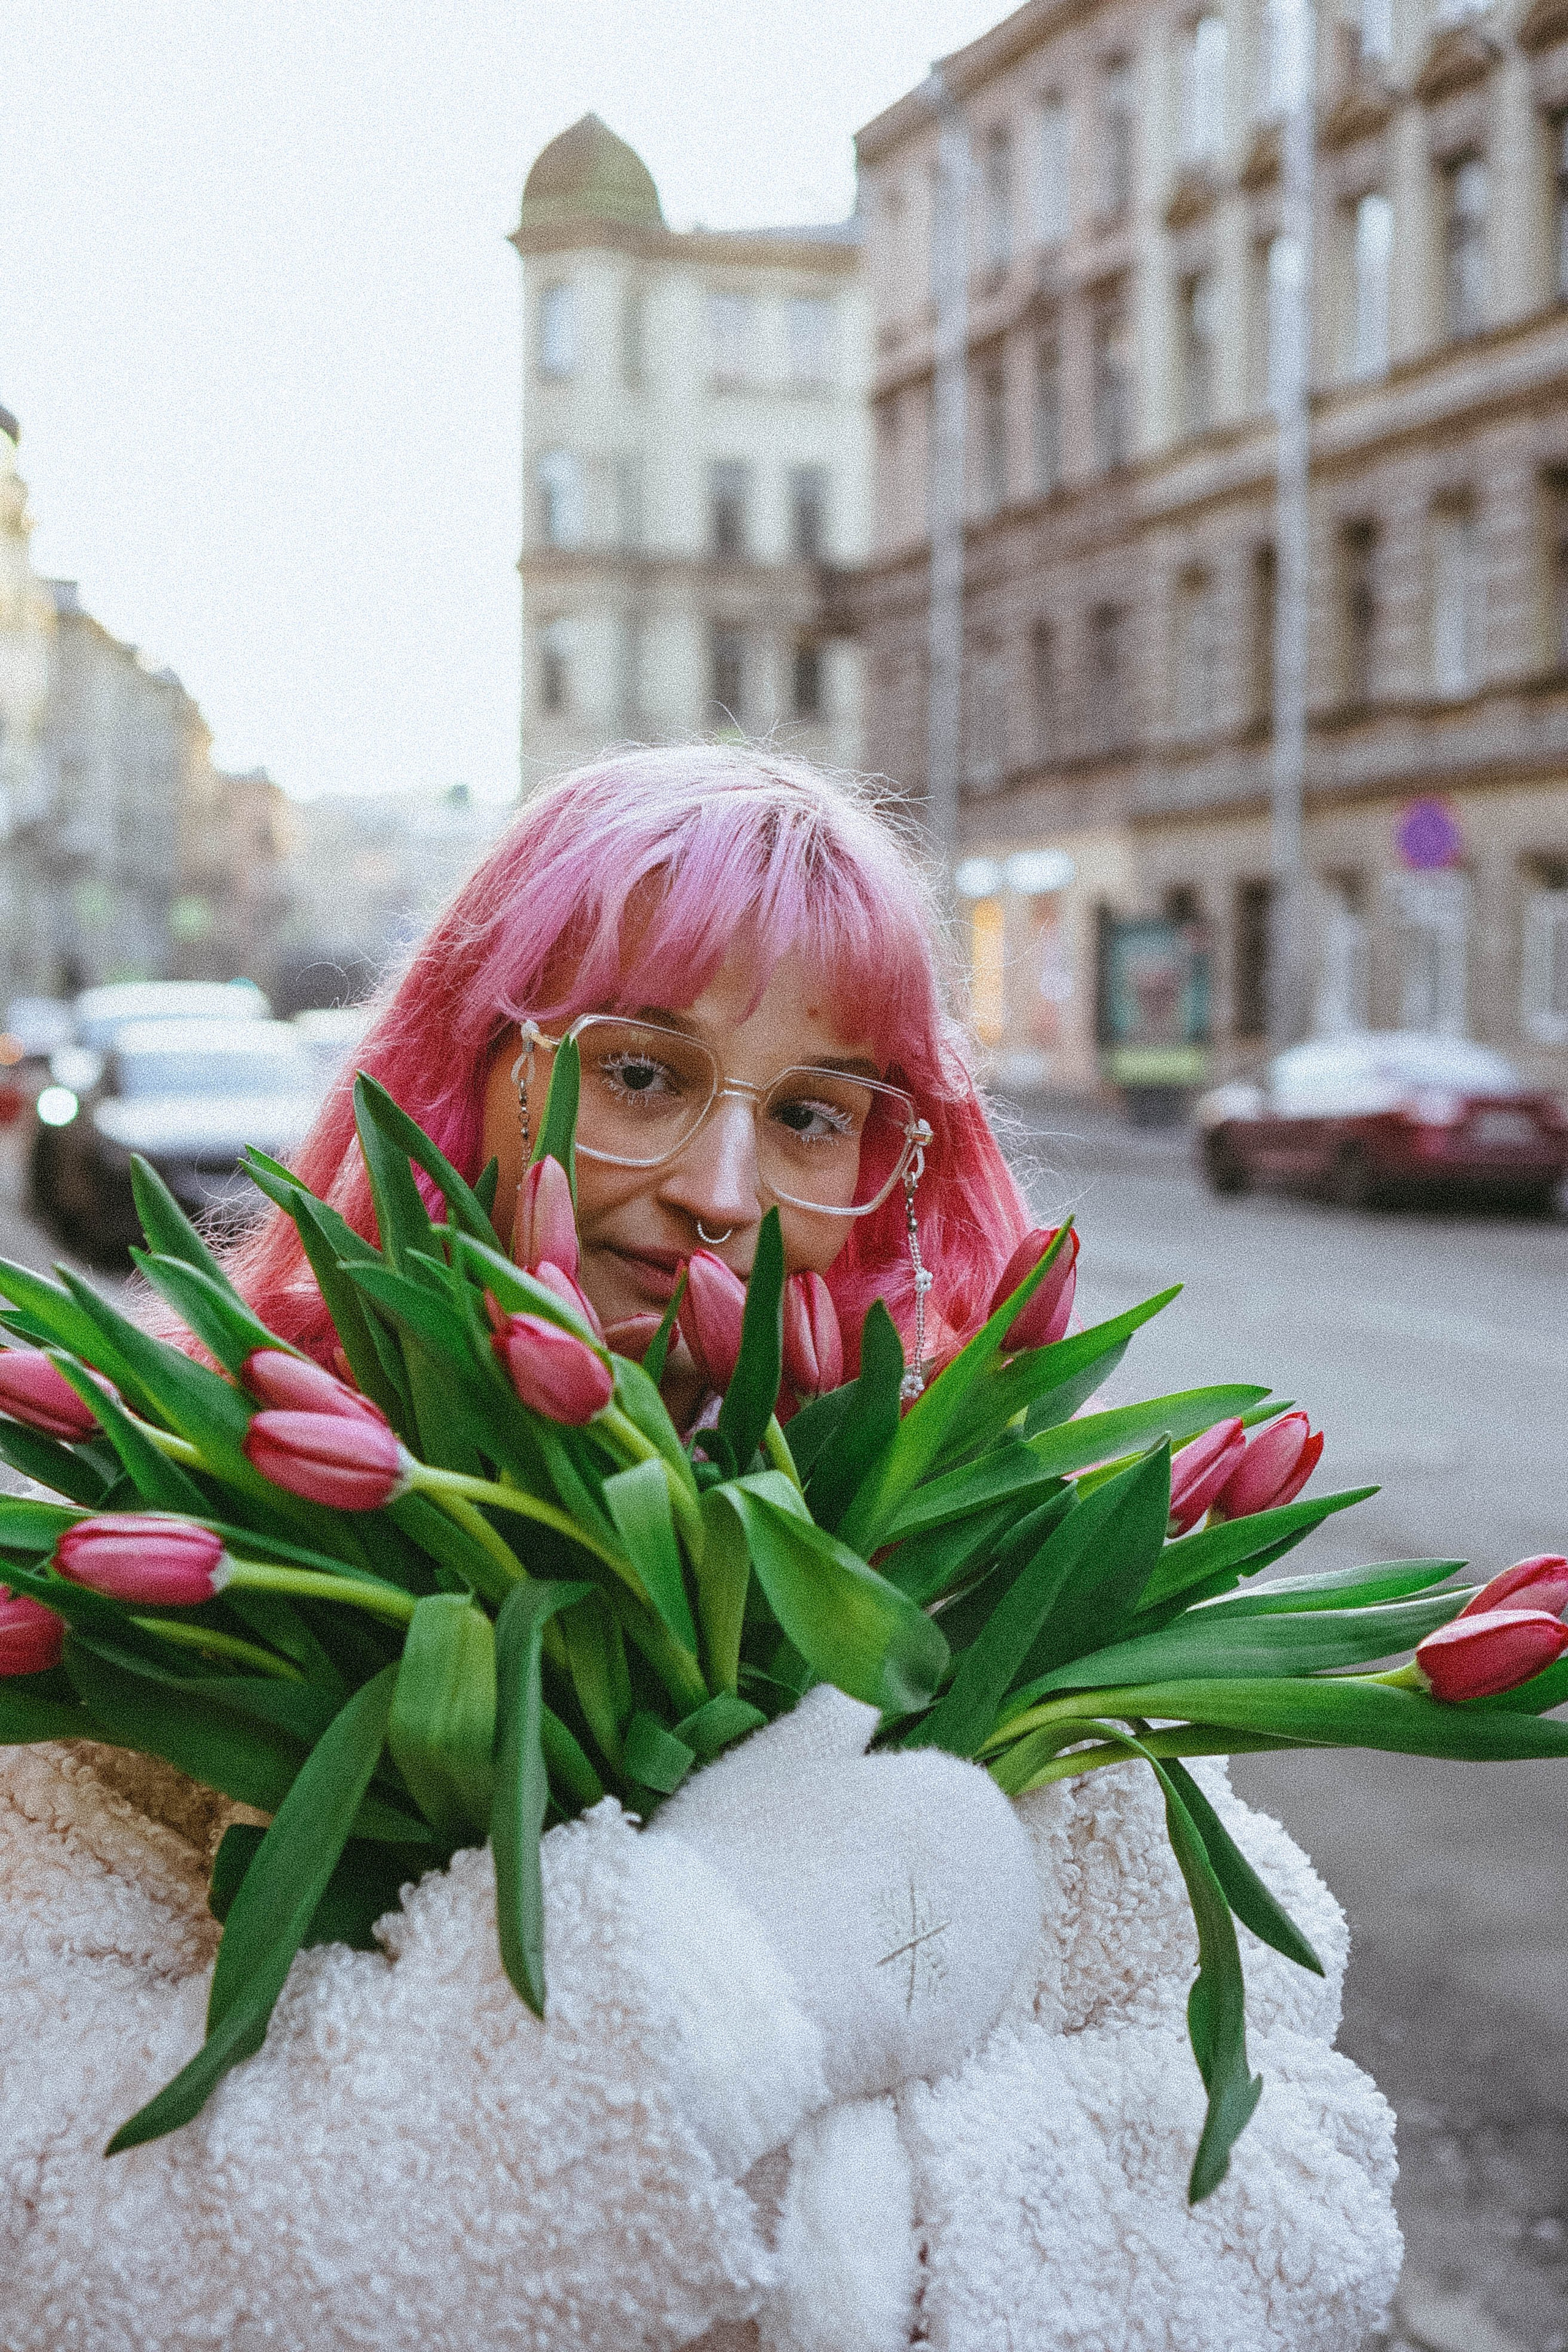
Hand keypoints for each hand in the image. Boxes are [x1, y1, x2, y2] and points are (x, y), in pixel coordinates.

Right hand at [651, 1688, 1038, 2101]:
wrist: (731, 1987)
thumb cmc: (750, 1848)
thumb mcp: (781, 1754)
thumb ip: (833, 1717)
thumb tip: (858, 1698)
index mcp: (968, 1794)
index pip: (933, 1802)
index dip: (867, 1825)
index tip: (813, 1846)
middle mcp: (1004, 1876)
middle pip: (951, 1877)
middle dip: (894, 1891)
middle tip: (811, 1902)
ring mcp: (993, 1967)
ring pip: (946, 1950)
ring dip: (896, 1953)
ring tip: (813, 1958)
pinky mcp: (963, 2044)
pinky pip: (929, 2017)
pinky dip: (890, 2014)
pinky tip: (829, 2010)